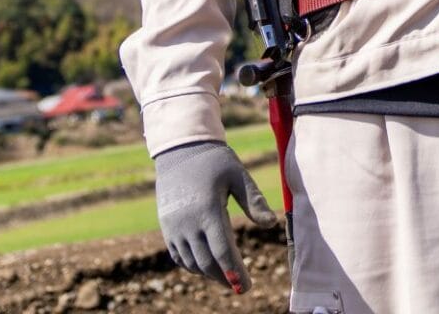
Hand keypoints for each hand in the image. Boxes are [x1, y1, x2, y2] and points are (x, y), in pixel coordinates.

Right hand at [153, 140, 279, 292]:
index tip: (246, 287)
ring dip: (210, 274)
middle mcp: (188, 223)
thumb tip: (272, 224)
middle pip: (207, 262)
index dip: (234, 272)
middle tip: (241, 286)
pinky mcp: (167, 228)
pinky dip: (193, 266)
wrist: (180, 150)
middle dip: (225, 278)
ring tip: (227, 277)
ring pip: (192, 262)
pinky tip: (208, 266)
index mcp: (208, 210)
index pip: (222, 251)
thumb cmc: (215, 161)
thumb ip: (254, 201)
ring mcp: (174, 227)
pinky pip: (179, 256)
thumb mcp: (238, 175)